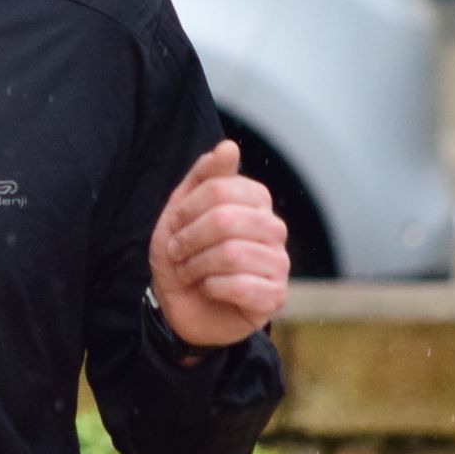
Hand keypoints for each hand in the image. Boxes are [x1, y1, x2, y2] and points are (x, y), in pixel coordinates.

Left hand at [147, 140, 287, 346]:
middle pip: (225, 220)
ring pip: (232, 254)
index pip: (220, 189)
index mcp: (256, 202)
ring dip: (197, 266)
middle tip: (177, 253)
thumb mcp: (181, 212)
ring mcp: (279, 263)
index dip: (187, 209)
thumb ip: (204, 178)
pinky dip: (212, 288)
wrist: (181, 307)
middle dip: (190, 239)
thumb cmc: (184, 256)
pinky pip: (241, 286)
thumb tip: (229, 146)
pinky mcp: (275, 296)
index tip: (175, 226)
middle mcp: (274, 229)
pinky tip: (208, 290)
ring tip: (189, 273)